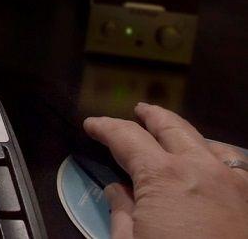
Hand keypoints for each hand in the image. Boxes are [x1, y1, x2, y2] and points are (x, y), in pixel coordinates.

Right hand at [84, 102, 247, 238]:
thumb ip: (122, 214)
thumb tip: (117, 194)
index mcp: (163, 176)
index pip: (126, 136)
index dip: (105, 127)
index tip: (93, 126)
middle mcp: (201, 170)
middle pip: (170, 127)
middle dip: (150, 116)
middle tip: (137, 112)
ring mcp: (234, 185)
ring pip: (207, 142)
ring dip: (184, 133)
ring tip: (172, 134)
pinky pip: (235, 166)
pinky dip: (216, 156)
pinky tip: (211, 165)